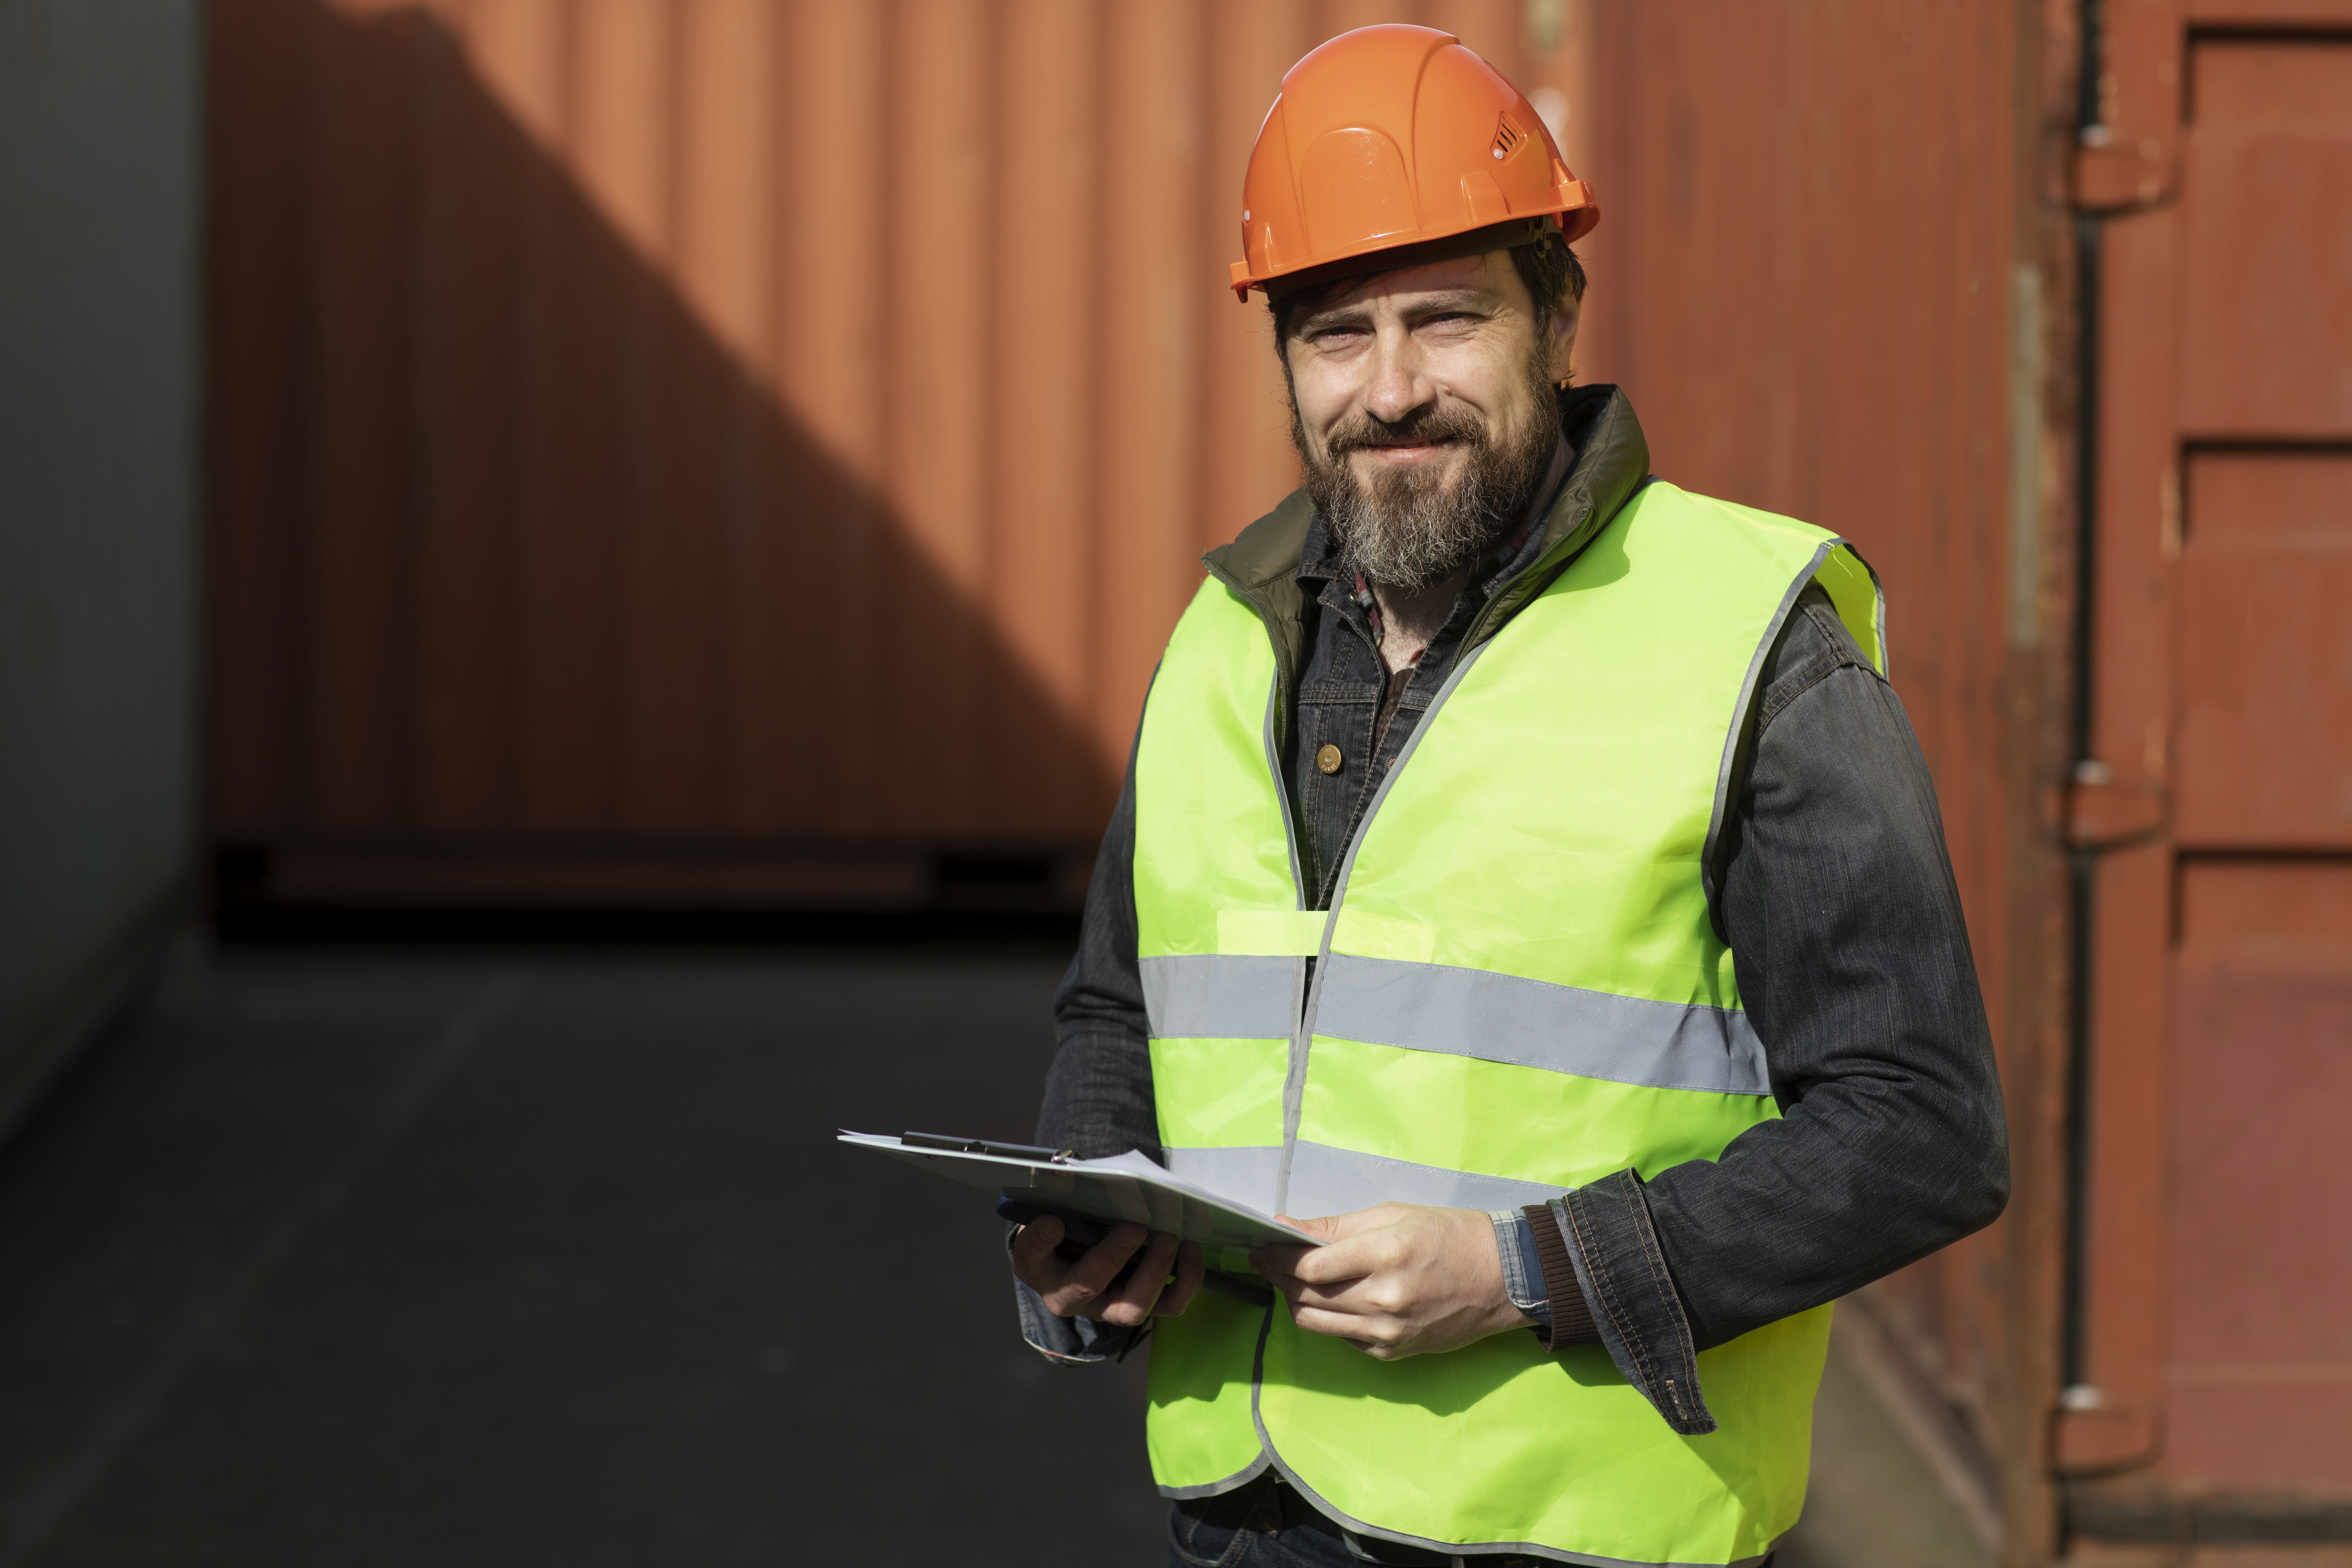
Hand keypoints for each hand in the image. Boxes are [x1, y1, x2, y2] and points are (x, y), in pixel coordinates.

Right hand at [1011, 1217, 1203, 1325]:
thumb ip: (1055, 1207)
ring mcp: (1111, 1308)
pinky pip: (1170, 1305)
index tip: (1053, 1221)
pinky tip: (1190, 1247)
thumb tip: (1063, 1200)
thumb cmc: (1065, 1233)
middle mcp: (1073, 1298)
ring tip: (1169, 1237)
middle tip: (1134, 1227)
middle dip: (1112, 1257)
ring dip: (1155, 1272)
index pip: (1033, 1256)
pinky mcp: (1144, 1305)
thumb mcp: (1051, 1217)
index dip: (1041, 1240)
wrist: (1082, 1261)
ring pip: (1133, 1308)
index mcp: (1042, 1271)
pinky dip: (1186, 1278)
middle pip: (1088, 1287)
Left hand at [1250, 1202, 1526, 1358]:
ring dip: (1295, 1299)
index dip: (1276, 1256)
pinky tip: (1331, 1298)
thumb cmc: (1449, 1235)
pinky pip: (1342, 1337)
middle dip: (1277, 1276)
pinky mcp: (1393, 1352)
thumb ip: (1336, 1227)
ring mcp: (1388, 1332)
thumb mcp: (1393, 1214)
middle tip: (1266, 1259)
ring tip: (1292, 1279)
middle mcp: (1385, 1300)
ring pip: (1315, 1322)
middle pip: (1305, 1295)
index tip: (1261, 1244)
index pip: (1309, 1267)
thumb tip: (1286, 1228)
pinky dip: (1327, 1318)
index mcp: (1386, 1256)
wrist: (1503, 1278)